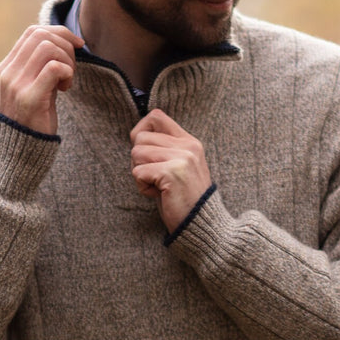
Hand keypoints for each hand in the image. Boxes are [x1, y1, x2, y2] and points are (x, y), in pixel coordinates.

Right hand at [0, 25, 82, 135]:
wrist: (17, 156)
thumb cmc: (31, 122)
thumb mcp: (31, 88)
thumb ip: (39, 68)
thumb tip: (63, 43)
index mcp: (6, 68)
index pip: (32, 32)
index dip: (59, 33)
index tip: (76, 47)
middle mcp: (7, 73)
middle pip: (41, 35)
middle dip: (65, 46)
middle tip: (71, 69)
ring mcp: (16, 85)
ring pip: (48, 47)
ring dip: (67, 61)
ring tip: (66, 81)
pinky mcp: (29, 99)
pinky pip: (53, 68)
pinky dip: (67, 73)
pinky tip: (65, 89)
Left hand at [129, 110, 212, 231]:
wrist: (202, 224)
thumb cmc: (184, 198)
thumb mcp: (178, 166)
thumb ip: (163, 149)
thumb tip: (136, 136)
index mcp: (189, 141)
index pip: (156, 116)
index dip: (141, 130)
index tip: (144, 152)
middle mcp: (187, 146)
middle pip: (140, 138)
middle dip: (138, 160)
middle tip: (153, 177)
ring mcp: (181, 158)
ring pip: (136, 153)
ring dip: (140, 174)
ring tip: (157, 186)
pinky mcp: (172, 172)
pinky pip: (138, 172)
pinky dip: (142, 187)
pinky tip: (158, 194)